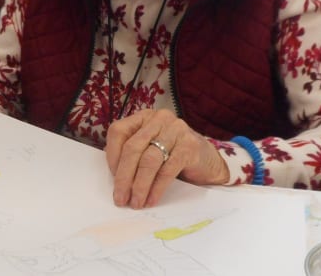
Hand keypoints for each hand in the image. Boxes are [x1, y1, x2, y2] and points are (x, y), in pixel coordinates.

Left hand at [105, 109, 228, 208]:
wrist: (208, 161)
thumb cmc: (173, 156)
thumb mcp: (150, 149)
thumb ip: (133, 155)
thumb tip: (115, 178)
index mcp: (144, 117)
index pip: (118, 132)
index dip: (112, 157)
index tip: (112, 179)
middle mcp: (159, 119)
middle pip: (133, 147)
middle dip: (124, 176)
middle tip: (120, 198)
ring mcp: (176, 130)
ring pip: (149, 160)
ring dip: (139, 185)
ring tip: (136, 202)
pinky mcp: (189, 146)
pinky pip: (167, 170)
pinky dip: (157, 188)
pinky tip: (151, 199)